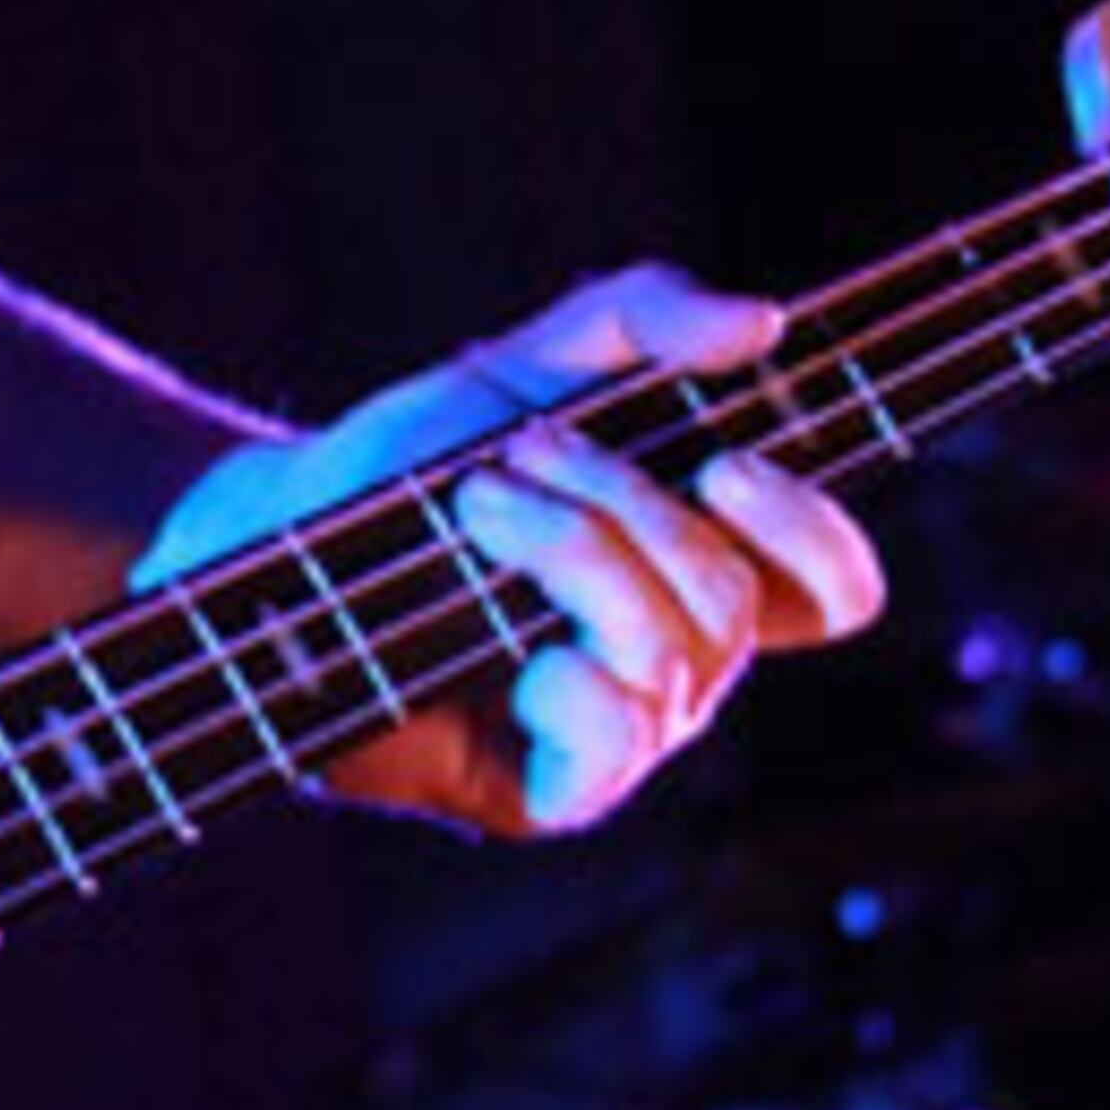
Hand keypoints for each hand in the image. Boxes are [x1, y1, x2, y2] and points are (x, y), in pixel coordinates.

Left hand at [142, 261, 885, 841]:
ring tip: (476, 503)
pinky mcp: (547, 794)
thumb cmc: (412, 460)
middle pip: (739, 601)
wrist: (278, 528)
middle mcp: (672, 665)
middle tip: (524, 453)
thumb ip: (647, 316)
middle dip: (629, 504)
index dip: (815, 529)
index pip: (832, 590)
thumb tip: (765, 321)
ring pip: (678, 654)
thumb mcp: (530, 360)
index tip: (728, 458)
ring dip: (576, 551)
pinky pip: (617, 747)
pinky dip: (572, 674)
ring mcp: (616, 735)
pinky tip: (505, 639)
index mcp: (693, 574)